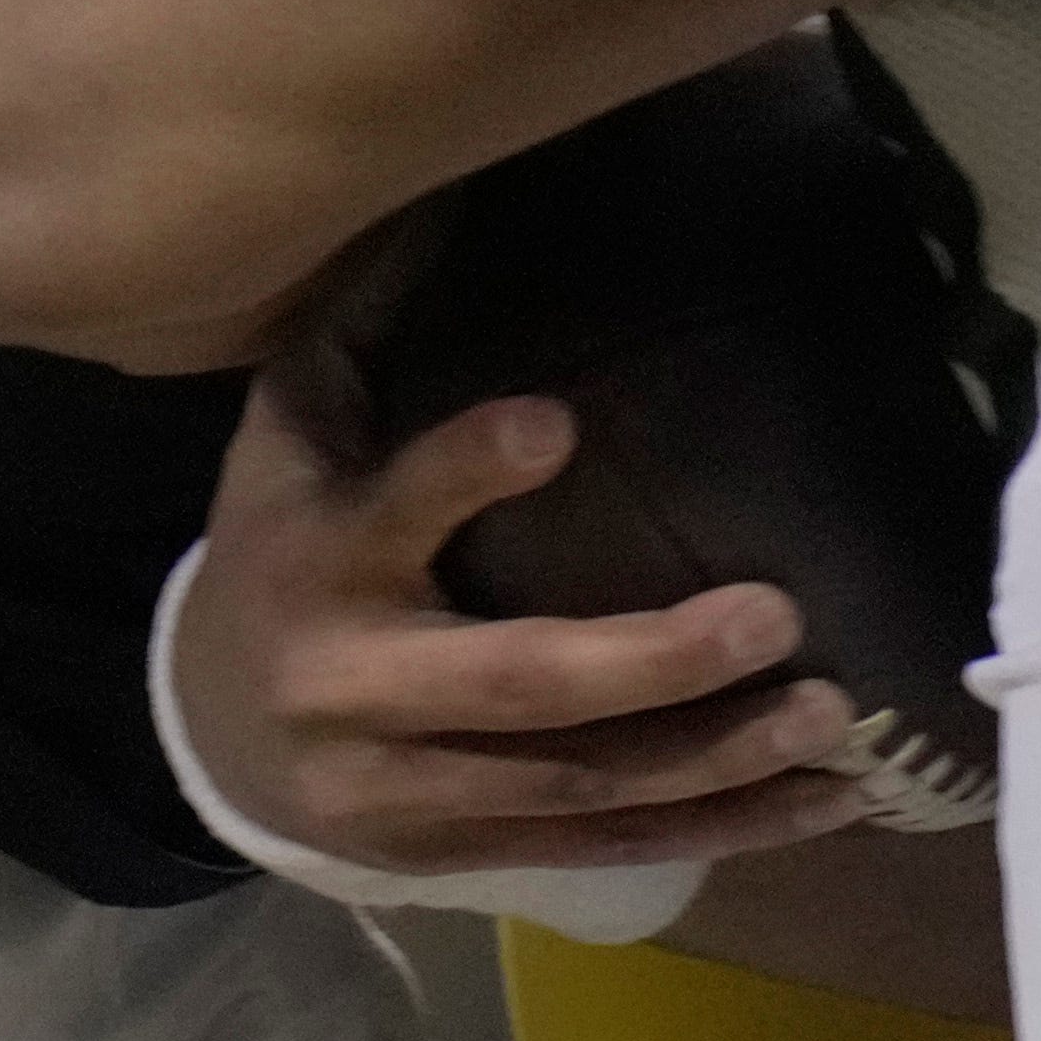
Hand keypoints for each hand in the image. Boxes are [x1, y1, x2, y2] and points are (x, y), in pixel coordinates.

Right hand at [168, 381, 883, 876]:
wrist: (210, 731)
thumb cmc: (287, 537)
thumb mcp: (293, 431)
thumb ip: (371, 333)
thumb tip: (455, 181)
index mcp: (313, 557)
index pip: (390, 508)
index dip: (464, 471)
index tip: (555, 424)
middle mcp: (352, 687)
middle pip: (511, 686)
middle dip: (648, 662)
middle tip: (776, 616)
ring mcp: (405, 794)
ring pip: (576, 788)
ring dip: (714, 759)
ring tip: (830, 716)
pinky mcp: (458, 859)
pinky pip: (603, 853)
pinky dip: (719, 831)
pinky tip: (823, 802)